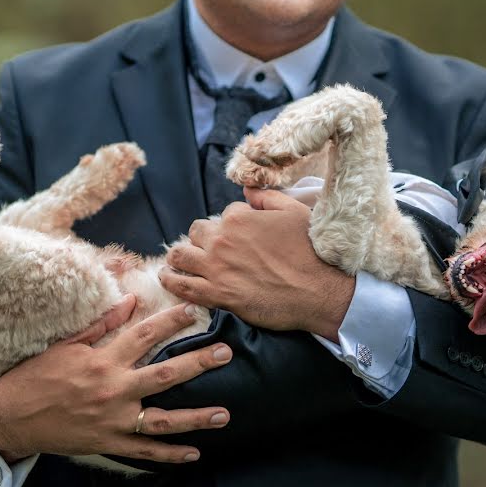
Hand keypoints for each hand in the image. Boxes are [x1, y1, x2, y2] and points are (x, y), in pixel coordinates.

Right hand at [0, 296, 232, 463]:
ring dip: (196, 417)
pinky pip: (145, 452)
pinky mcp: (108, 443)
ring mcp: (113, 420)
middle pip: (166, 374)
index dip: (171, 321)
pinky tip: (194, 454)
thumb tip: (130, 301)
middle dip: (199, 363)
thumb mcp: (66, 344)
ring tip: (224, 415)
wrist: (9, 417)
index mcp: (103, 360)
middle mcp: (113, 389)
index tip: (194, 310)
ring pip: (163, 420)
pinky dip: (170, 455)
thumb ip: (101, 324)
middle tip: (226, 354)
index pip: (145, 335)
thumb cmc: (36, 375)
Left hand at [160, 188, 354, 340]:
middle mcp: (221, 241)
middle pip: (197, 232)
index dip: (233, 223)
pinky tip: (167, 277)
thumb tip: (247, 190)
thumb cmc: (310, 251)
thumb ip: (267, 197)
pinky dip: (171, 280)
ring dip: (180, 256)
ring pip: (181, 256)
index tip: (242, 236)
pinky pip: (182, 286)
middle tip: (214, 249)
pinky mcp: (217, 295)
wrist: (317, 291)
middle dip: (203, 237)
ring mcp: (216, 269)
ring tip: (181, 259)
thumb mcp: (293, 212)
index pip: (224, 214)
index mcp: (238, 217)